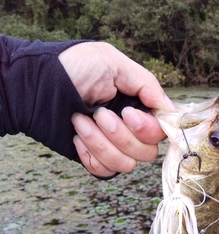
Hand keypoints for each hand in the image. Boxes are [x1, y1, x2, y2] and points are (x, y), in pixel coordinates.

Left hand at [58, 42, 173, 177]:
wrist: (34, 85)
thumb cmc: (72, 67)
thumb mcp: (112, 62)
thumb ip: (146, 83)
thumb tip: (168, 108)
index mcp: (138, 105)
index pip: (160, 131)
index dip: (148, 128)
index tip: (128, 114)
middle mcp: (129, 128)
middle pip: (146, 152)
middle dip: (121, 135)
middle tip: (99, 113)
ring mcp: (111, 145)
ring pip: (126, 164)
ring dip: (102, 143)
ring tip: (80, 121)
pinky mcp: (94, 156)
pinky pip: (105, 170)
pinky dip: (91, 155)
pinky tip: (77, 137)